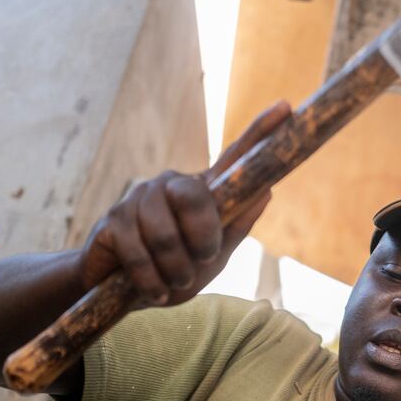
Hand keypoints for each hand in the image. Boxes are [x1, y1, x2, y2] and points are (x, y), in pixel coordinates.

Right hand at [76, 101, 292, 301]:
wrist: (116, 294)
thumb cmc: (171, 273)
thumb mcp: (211, 259)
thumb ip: (235, 229)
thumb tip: (267, 191)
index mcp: (201, 193)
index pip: (233, 156)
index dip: (260, 132)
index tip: (287, 107)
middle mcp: (170, 186)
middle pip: (193, 197)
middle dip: (201, 238)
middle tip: (201, 260)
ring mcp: (138, 199)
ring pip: (164, 234)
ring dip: (175, 270)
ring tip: (173, 281)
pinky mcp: (112, 221)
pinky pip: (138, 254)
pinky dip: (151, 281)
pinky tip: (153, 290)